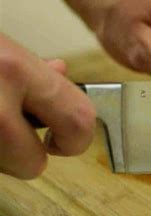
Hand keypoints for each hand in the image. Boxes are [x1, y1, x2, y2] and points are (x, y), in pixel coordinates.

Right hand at [0, 34, 95, 178]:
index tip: (62, 139)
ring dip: (3, 153)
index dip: (75, 140)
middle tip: (20, 137)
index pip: (78, 121)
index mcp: (15, 70)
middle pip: (31, 166)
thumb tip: (60, 72)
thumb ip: (34, 69)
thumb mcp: (0, 47)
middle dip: (29, 159)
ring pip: (5, 168)